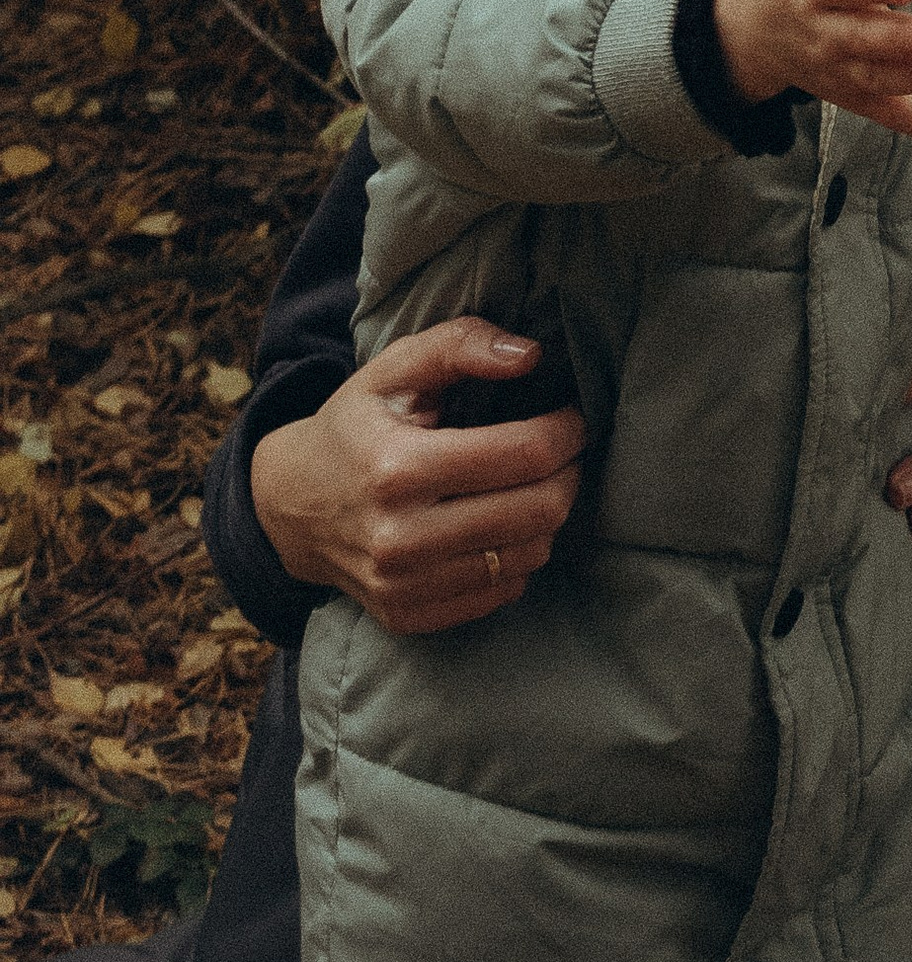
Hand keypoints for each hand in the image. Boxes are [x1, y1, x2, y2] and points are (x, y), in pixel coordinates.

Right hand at [247, 321, 586, 637]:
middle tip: (563, 452)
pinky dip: (516, 557)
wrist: (290, 506)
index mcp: (399, 468)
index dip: (567, 430)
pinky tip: (500, 526)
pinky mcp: (406, 616)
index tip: (572, 416)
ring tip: (530, 486)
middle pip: (539, 511)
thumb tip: (530, 356)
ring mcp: (402, 586)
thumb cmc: (355, 426)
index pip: (526, 455)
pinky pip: (501, 593)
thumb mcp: (394, 368)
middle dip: (569, 473)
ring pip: (529, 556)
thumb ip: (462, 345)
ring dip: (547, 517)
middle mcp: (399, 538)